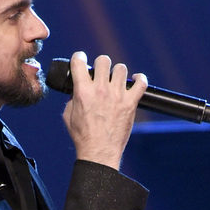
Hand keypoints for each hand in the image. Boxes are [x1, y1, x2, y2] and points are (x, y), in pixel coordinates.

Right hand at [62, 51, 147, 168]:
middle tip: (101, 73)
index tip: (81, 60)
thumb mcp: (68, 115)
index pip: (80, 62)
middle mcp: (101, 90)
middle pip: (104, 60)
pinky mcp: (131, 103)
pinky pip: (141, 83)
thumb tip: (78, 91)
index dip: (79, 58)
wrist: (99, 152)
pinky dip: (140, 79)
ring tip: (116, 80)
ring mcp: (117, 96)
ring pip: (121, 68)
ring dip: (117, 72)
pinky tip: (136, 80)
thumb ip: (72, 98)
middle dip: (101, 64)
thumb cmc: (83, 136)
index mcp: (82, 91)